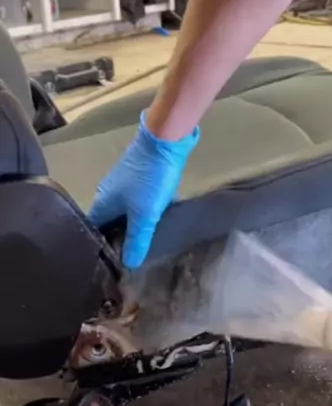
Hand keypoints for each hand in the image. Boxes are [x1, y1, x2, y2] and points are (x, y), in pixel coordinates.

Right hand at [89, 111, 199, 268]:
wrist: (165, 139)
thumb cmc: (150, 178)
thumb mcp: (145, 214)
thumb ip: (137, 240)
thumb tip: (128, 264)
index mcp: (102, 204)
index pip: (93, 231)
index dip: (100, 248)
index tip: (110, 265)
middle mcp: (107, 194)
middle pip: (108, 223)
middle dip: (117, 239)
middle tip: (128, 259)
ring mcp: (122, 184)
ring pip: (123, 212)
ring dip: (130, 227)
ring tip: (141, 245)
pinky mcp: (137, 177)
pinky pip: (135, 202)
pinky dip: (141, 214)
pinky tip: (153, 223)